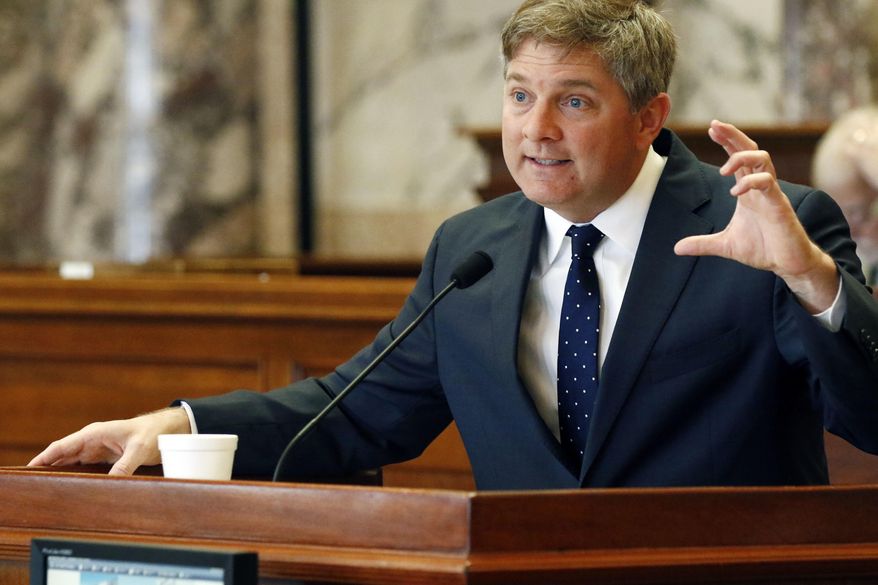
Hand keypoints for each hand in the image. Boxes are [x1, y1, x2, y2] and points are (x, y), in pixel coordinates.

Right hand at [27, 407, 190, 475]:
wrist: (166, 430)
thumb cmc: (152, 433)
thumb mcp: (139, 449)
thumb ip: (125, 466)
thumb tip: (111, 482)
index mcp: (94, 434)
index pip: (62, 446)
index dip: (44, 457)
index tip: (29, 469)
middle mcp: (91, 441)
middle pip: (62, 456)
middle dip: (46, 468)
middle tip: (32, 485)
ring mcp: (96, 449)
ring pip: (70, 462)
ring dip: (58, 473)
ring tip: (44, 489)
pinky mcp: (103, 458)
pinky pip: (82, 467)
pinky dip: (72, 475)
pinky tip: (66, 486)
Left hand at [674, 120, 837, 312]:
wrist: (787, 263)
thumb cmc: (762, 249)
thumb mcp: (725, 246)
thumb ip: (702, 244)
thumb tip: (677, 249)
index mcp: (748, 191)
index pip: (738, 158)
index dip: (727, 142)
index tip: (711, 129)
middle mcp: (760, 187)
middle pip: (751, 149)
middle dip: (733, 136)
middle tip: (715, 125)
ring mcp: (771, 194)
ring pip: (763, 159)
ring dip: (742, 157)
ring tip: (724, 170)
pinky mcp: (779, 205)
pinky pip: (768, 183)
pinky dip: (751, 182)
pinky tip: (736, 192)